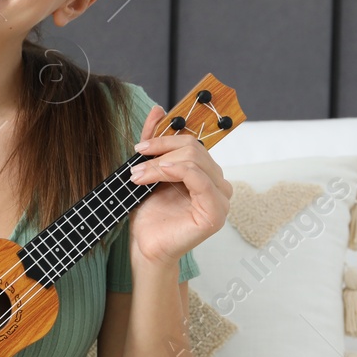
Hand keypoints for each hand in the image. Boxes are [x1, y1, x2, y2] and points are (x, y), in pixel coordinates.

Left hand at [126, 103, 232, 266]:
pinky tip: (158, 174)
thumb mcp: (149, 171)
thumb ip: (155, 142)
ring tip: (138, 176)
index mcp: (207, 174)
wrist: (145, 246)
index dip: (166, 139)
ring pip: (194, 161)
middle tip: (135, 164)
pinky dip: (177, 171)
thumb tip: (157, 109)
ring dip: (161, 164)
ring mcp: (221, 199)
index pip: (192, 143)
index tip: (139, 147)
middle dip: (161, 152)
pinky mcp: (215, 213)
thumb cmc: (149, 214)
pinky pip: (199, 179)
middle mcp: (218, 185)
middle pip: (194, 149)